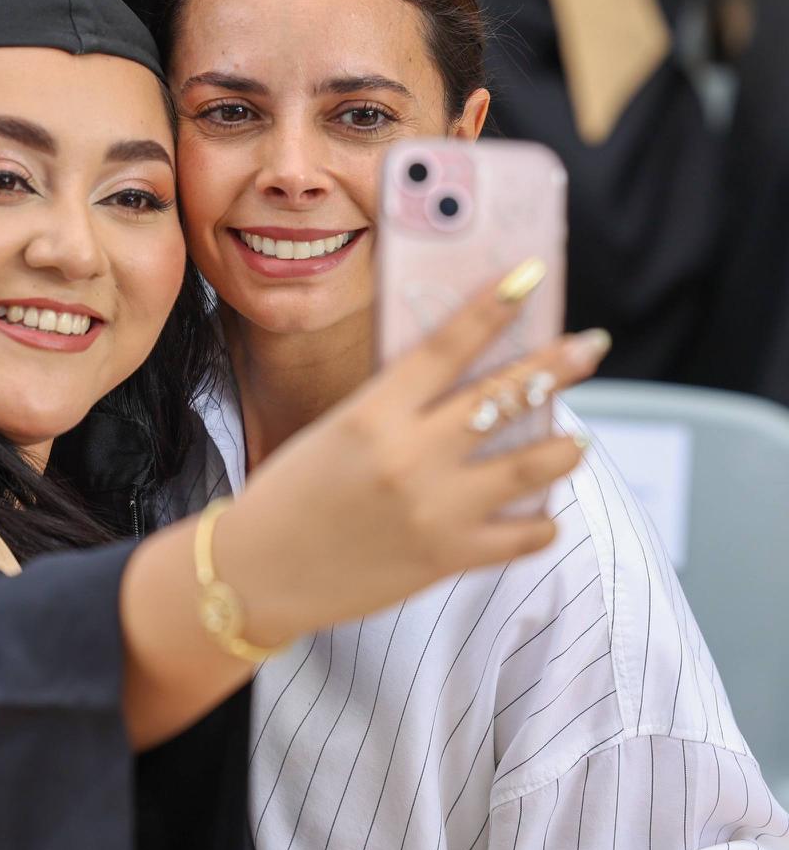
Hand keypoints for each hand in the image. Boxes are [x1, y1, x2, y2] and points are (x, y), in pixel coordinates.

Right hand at [217, 270, 606, 643]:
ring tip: (577, 440)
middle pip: (504, 396)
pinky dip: (541, 522)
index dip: (493, 307)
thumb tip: (462, 384)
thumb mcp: (333, 431)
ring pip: (533, 464)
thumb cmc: (288, 494)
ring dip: (566, 446)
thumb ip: (394, 408)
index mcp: (373, 415)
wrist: (259, 572)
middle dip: (558, 365)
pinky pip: (524, 535)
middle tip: (591, 345)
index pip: (446, 346)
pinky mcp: (447, 558)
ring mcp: (435, 509)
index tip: (530, 277)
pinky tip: (540, 514)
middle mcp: (410, 456)